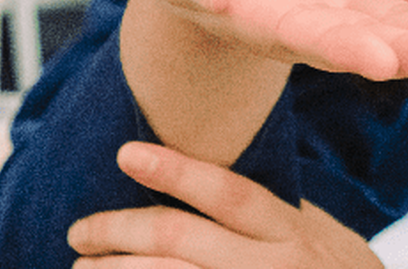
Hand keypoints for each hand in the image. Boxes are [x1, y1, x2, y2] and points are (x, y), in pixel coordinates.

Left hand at [68, 140, 383, 267]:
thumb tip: (219, 187)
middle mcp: (272, 268)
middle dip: (119, 231)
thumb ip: (280, 217)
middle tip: (80, 230)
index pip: (227, 192)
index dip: (175, 169)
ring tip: (83, 268)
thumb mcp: (327, 239)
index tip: (126, 151)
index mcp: (292, 235)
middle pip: (179, 240)